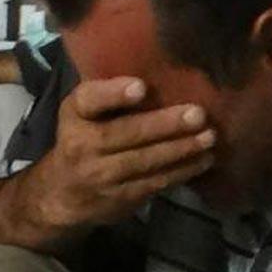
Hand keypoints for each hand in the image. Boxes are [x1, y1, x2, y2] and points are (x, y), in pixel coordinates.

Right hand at [23, 78, 216, 233]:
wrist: (62, 194)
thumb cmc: (84, 136)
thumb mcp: (84, 112)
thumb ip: (110, 95)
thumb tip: (166, 72)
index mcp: (75, 114)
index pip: (89, 100)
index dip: (114, 94)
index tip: (141, 87)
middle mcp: (82, 145)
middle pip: (124, 134)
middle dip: (163, 125)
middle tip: (198, 114)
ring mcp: (100, 176)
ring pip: (143, 162)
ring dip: (180, 149)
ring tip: (209, 137)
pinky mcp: (119, 199)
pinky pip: (153, 183)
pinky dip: (181, 171)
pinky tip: (203, 159)